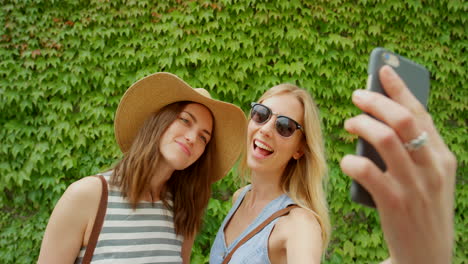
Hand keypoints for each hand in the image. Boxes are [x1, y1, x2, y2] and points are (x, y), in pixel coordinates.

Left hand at [340, 66, 456, 263]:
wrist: (427, 256)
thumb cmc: (421, 210)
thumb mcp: (426, 178)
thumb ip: (409, 151)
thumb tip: (377, 119)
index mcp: (442, 157)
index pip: (420, 113)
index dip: (400, 88)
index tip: (383, 69)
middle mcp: (432, 167)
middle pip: (402, 119)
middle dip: (376, 101)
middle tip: (356, 95)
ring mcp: (415, 185)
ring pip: (384, 138)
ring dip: (361, 124)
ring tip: (349, 123)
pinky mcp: (395, 203)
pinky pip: (367, 170)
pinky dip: (352, 161)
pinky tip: (346, 161)